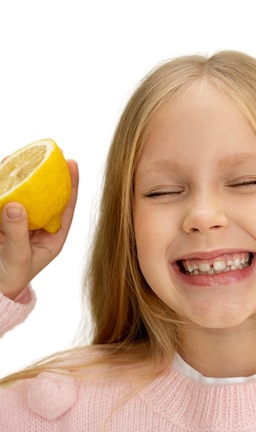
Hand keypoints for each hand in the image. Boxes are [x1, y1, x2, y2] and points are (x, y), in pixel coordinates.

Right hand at [0, 159, 78, 299]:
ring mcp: (21, 221)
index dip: (71, 184)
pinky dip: (4, 185)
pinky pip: (6, 199)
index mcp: (53, 236)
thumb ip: (16, 232)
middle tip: (51, 152)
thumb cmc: (9, 279)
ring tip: (24, 154)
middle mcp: (39, 225)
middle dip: (49, 174)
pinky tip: (4, 168)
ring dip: (24, 175)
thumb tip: (16, 204)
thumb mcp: (17, 256)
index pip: (67, 206)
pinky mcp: (3, 220)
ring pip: (26, 194)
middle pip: (47, 195)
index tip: (73, 163)